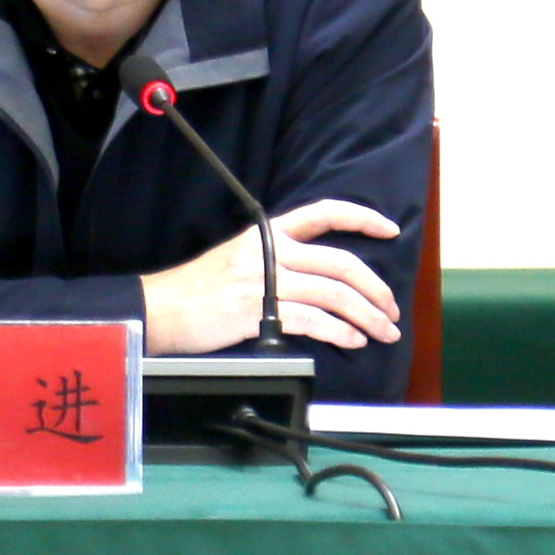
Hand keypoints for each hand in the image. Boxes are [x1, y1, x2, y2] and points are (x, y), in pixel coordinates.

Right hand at [140, 199, 401, 355]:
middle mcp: (271, 251)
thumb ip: (277, 259)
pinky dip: (340, 333)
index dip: (361, 218)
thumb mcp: (239, 257)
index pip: (323, 213)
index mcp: (268, 233)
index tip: (390, 229)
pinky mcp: (260, 313)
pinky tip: (352, 341)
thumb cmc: (199, 289)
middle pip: (340, 262)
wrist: (162, 309)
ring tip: (382, 332)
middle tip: (392, 310)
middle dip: (375, 288)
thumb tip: (321, 279)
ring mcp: (266, 281)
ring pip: (334, 294)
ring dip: (366, 316)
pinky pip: (313, 321)